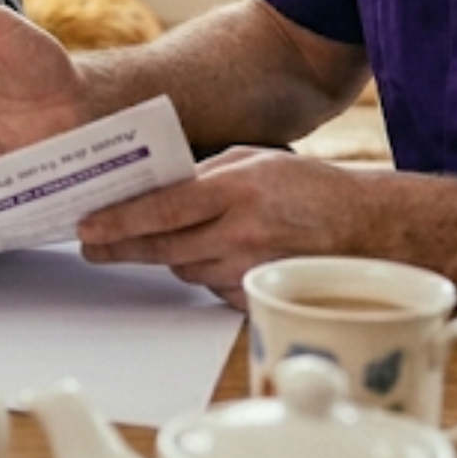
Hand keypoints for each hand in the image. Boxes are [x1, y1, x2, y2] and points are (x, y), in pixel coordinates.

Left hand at [76, 146, 368, 305]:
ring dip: (169, 255)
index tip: (87, 227)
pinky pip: (212, 288)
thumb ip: (204, 172)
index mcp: (237, 190)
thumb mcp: (255, 160)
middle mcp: (243, 233)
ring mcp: (252, 270)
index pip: (163, 210)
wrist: (368, 228)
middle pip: (164, 247)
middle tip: (92, 247)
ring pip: (185, 269)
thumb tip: (153, 186)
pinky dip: (206, 272)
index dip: (119, 221)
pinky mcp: (261, 297)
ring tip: (161, 240)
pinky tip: (217, 254)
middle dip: (121, 247)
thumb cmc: (308, 187)